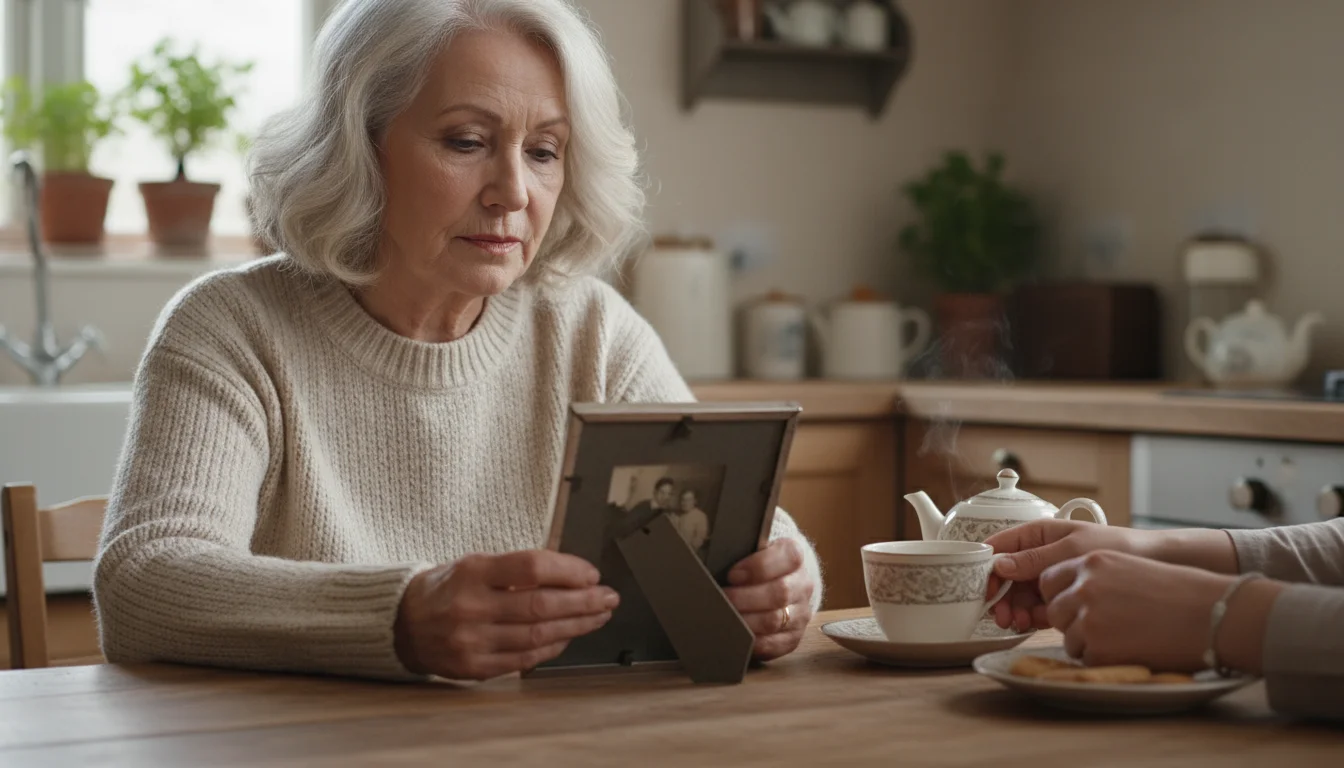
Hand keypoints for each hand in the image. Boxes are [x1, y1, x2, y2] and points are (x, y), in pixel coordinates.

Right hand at [394, 550, 618, 679]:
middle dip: (583, 602)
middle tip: (608, 598)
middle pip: (540, 605)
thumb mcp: (476, 564)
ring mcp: (472, 641)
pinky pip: (525, 660)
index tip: (592, 574)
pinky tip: (569, 635)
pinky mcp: (474, 668)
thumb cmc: (448, 588)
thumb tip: (573, 574)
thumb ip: (519, 568)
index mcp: (473, 572)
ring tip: (598, 616)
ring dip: (576, 626)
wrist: (403, 623)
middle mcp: (471, 607)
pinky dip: (553, 647)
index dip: (569, 571)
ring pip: (538, 636)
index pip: (532, 568)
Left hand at [724, 538, 815, 659]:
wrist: (779, 581)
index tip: (732, 574)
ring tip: (725, 616)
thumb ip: (740, 551)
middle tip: (722, 598)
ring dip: (746, 620)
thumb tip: (713, 560)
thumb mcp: (754, 549)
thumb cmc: (757, 564)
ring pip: (775, 620)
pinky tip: (737, 634)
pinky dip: (754, 641)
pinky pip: (776, 644)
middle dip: (745, 597)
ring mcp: (801, 613)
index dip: (758, 567)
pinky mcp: (794, 636)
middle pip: (779, 593)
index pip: (788, 558)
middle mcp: (802, 584)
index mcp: (794, 556)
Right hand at [983, 519, 1151, 630]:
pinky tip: (1031, 623)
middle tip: (1001, 615)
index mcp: (1037, 534)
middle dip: (999, 595)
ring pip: (1016, 594)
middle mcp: (1037, 555)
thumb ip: (1036, 558)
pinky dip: (1029, 616)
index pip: (998, 547)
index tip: (983, 589)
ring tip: (1018, 622)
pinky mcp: (1058, 596)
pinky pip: (1035, 607)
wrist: (1153, 563)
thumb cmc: (1115, 545)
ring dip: (1012, 608)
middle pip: (1003, 575)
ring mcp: (1047, 576)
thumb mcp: (1072, 549)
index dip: (985, 567)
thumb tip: (1000, 564)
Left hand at [1039, 550, 1230, 670]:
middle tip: (1105, 627)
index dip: (1060, 597)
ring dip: (1089, 644)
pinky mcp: (1098, 648)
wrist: (1213, 614)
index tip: (1074, 606)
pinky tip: (1132, 650)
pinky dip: (1104, 661)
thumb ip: (1095, 577)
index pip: (1049, 580)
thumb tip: (1067, 594)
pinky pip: (1086, 660)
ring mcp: (1088, 618)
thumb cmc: (1181, 593)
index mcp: (1092, 561)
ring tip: (1126, 638)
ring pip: (1069, 638)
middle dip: (1072, 623)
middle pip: (1054, 611)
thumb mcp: (1131, 568)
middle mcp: (1084, 587)